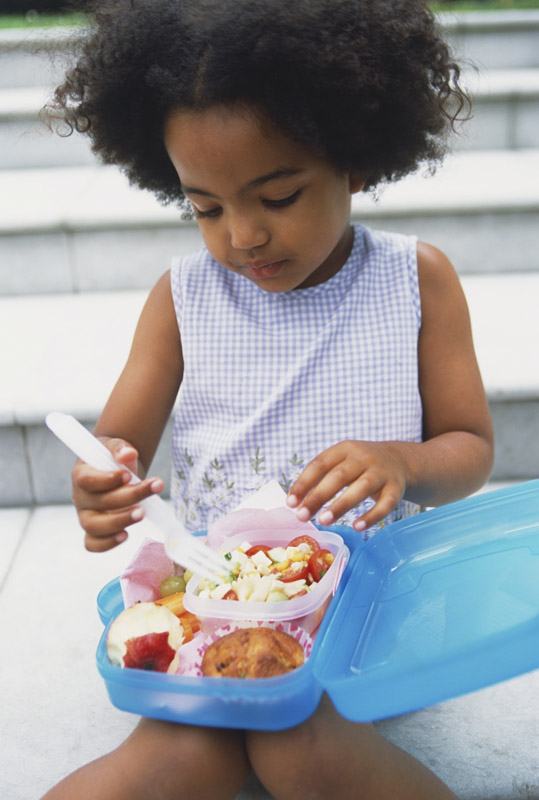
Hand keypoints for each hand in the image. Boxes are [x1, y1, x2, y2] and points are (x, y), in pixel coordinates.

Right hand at [72, 437, 163, 551]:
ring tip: (142, 513)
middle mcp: (81, 498)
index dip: (106, 480)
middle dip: (127, 497)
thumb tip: (129, 454)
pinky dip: (107, 543)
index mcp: (81, 474)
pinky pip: (93, 544)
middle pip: (96, 503)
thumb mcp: (117, 447)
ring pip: (93, 526)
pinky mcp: (94, 531)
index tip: (128, 475)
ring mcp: (86, 516)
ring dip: (119, 521)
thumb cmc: (114, 459)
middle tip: (151, 488)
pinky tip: (126, 534)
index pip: (85, 480)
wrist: (118, 470)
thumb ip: (120, 449)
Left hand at [286, 440, 406, 531]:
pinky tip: (357, 527)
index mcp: (344, 449)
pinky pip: (385, 504)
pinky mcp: (395, 489)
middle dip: (318, 497)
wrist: (400, 460)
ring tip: (323, 521)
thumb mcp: (342, 462)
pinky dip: (371, 516)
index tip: (290, 503)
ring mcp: (381, 473)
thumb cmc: (360, 465)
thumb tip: (296, 503)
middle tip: (302, 516)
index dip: (303, 483)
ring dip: (341, 505)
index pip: (319, 464)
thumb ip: (321, 478)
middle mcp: (363, 458)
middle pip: (338, 477)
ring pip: (361, 489)